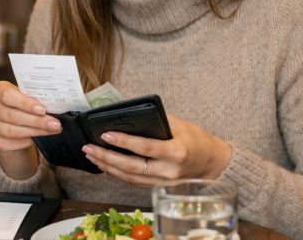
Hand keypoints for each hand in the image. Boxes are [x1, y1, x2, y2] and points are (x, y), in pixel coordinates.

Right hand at [0, 81, 62, 178]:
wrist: (11, 118)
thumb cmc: (20, 102)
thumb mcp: (24, 93)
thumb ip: (33, 97)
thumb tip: (54, 105)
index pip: (7, 96)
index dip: (25, 103)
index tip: (43, 109)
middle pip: (13, 116)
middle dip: (37, 121)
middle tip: (55, 123)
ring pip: (14, 132)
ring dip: (36, 131)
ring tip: (52, 130)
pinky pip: (14, 143)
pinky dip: (29, 140)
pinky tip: (40, 137)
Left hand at [82, 113, 231, 188]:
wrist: (213, 164)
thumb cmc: (197, 141)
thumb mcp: (180, 125)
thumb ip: (156, 120)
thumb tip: (129, 114)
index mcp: (176, 152)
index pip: (145, 148)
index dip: (123, 142)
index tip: (106, 135)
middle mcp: (169, 171)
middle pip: (131, 167)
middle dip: (106, 157)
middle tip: (88, 147)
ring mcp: (163, 183)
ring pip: (129, 177)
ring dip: (107, 166)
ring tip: (91, 155)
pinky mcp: (158, 188)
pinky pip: (133, 182)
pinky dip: (116, 173)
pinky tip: (104, 164)